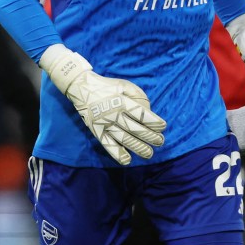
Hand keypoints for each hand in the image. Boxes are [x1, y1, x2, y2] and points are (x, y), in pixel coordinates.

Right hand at [40, 44, 165, 164]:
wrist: (81, 87)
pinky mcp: (96, 131)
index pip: (142, 115)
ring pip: (124, 139)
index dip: (154, 122)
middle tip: (160, 141)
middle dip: (151, 137)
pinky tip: (127, 160)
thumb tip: (148, 111)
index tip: (162, 127)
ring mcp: (104, 124)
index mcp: (121, 102)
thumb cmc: (107, 87)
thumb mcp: (124, 84)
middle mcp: (113, 114)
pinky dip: (117, 153)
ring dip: (138, 147)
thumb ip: (139, 96)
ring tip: (149, 153)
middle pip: (136, 129)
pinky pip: (107, 144)